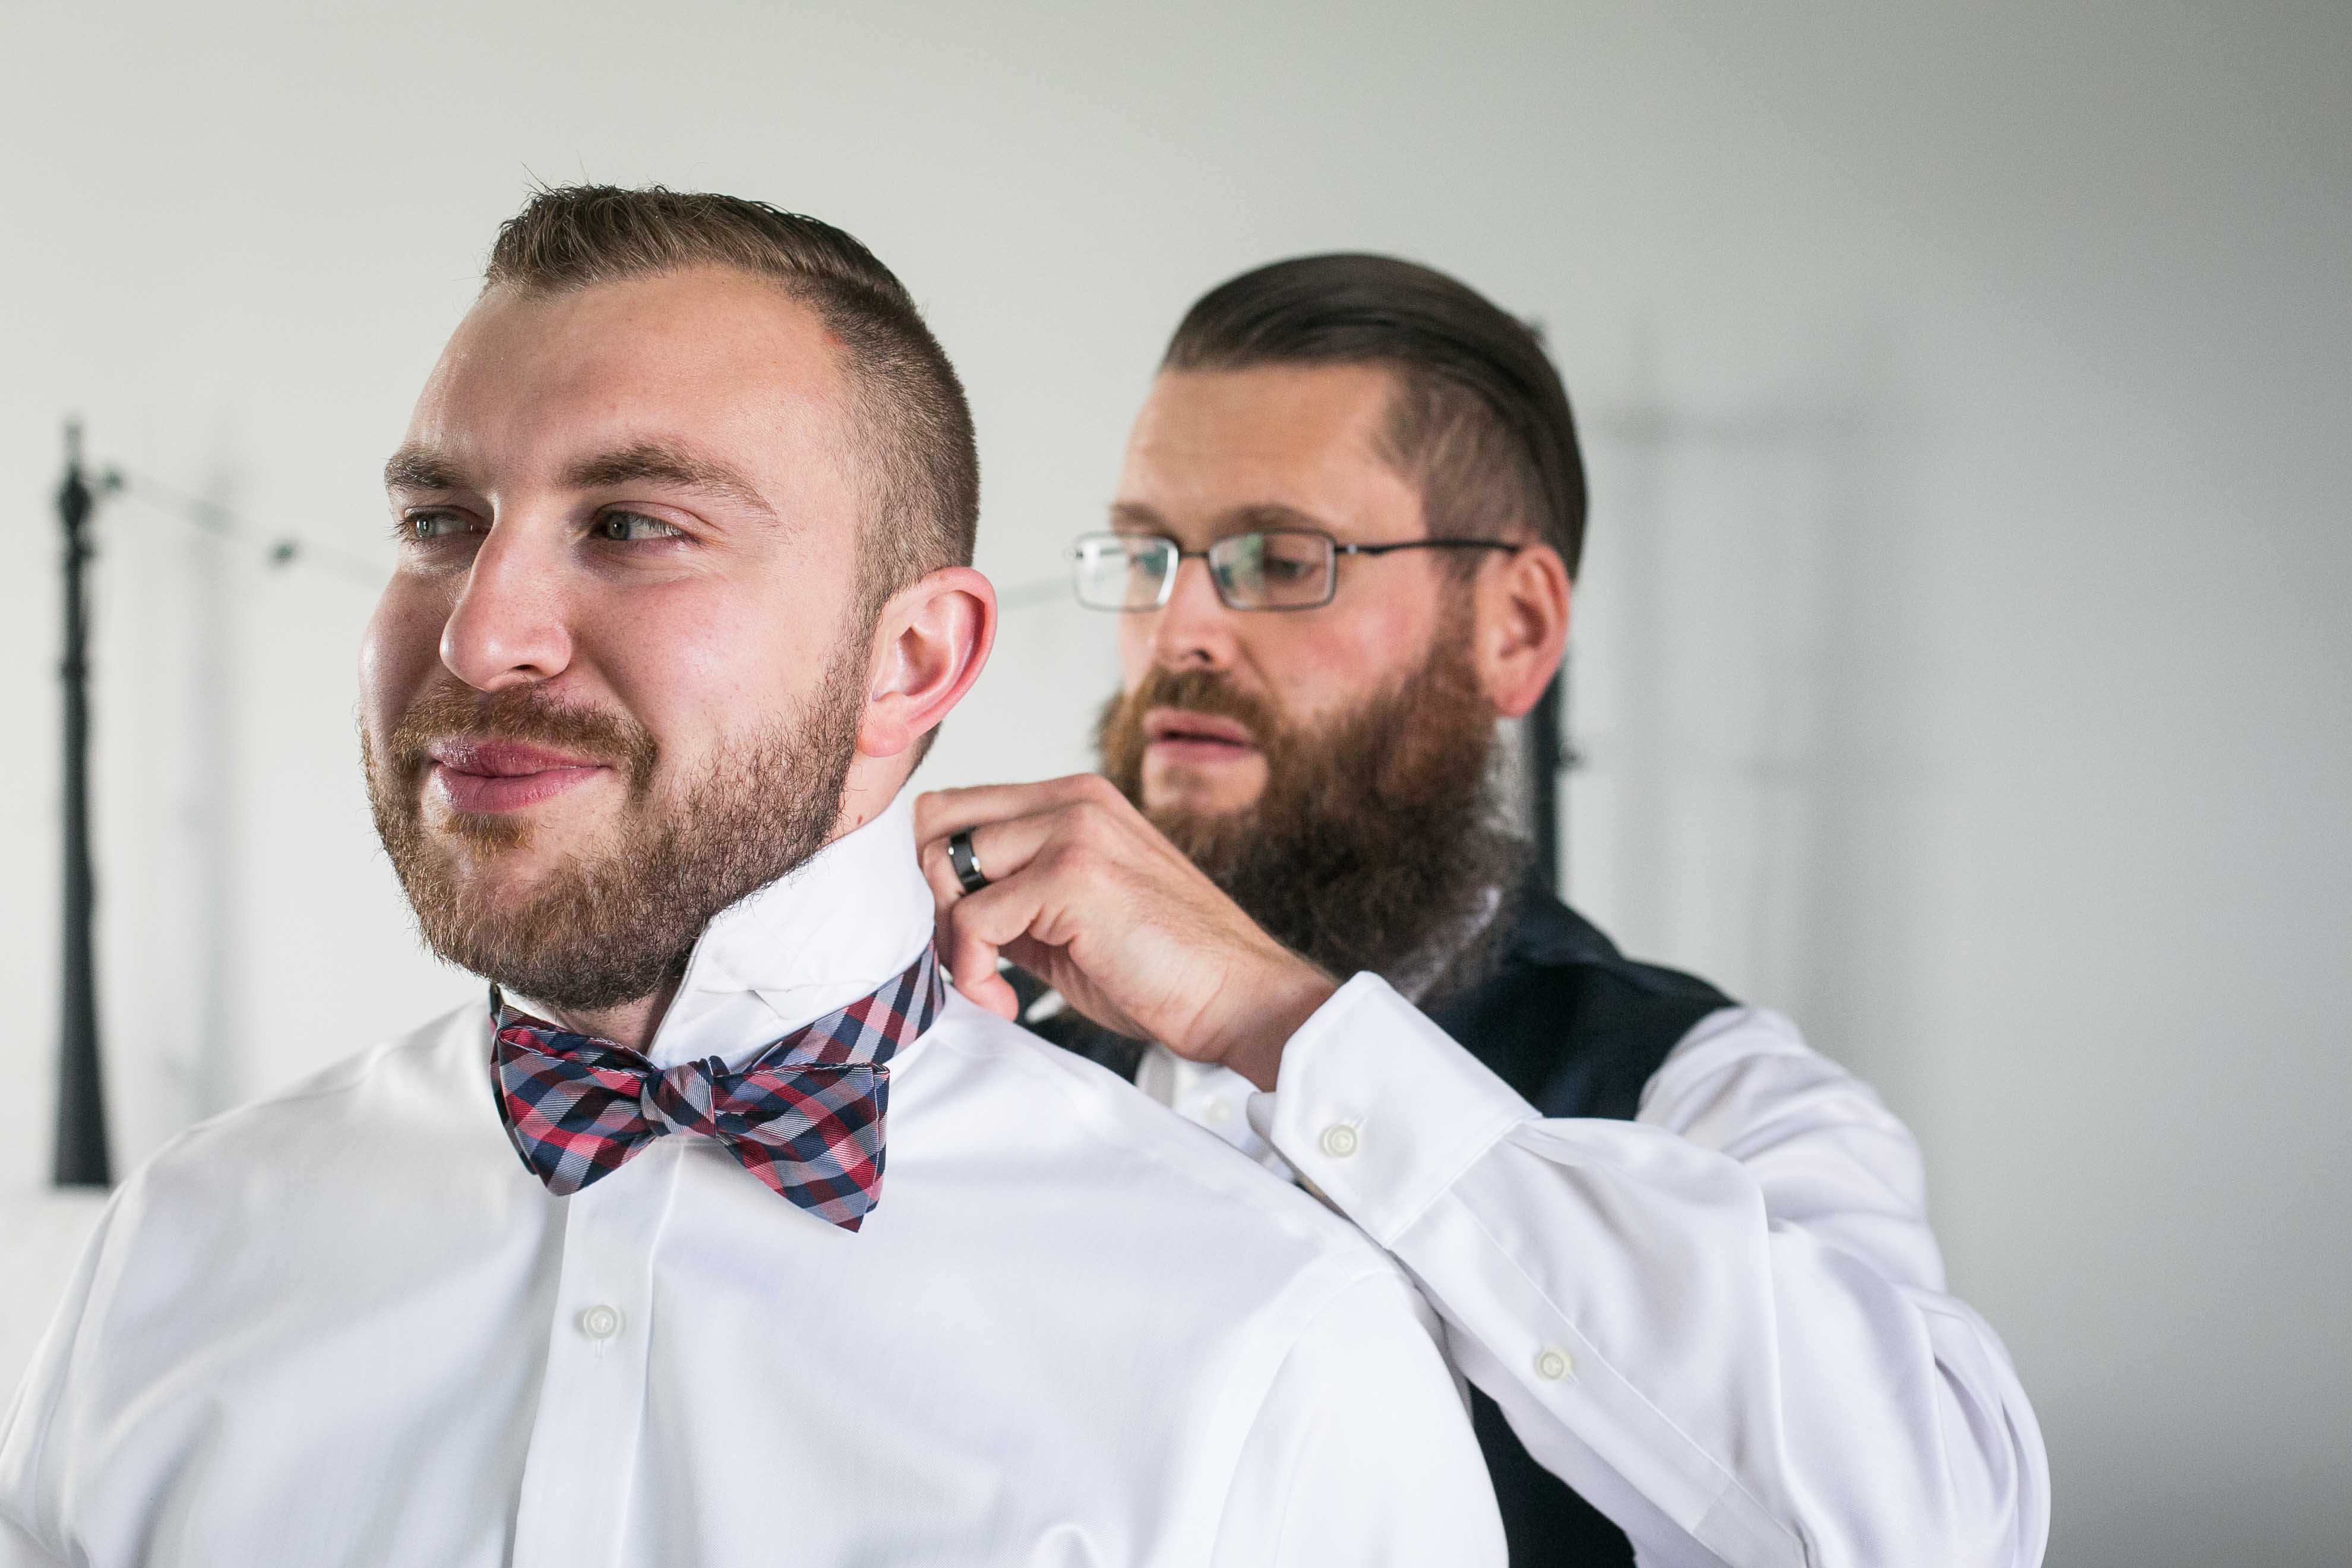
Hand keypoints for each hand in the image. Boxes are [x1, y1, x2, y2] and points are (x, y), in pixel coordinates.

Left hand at [914, 775, 1337, 1090]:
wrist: (1240, 996)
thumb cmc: (1162, 968)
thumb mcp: (1071, 917)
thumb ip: (1012, 895)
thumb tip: (938, 907)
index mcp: (1076, 799)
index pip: (957, 806)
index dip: (934, 875)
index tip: (959, 938)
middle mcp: (1073, 800)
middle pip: (936, 823)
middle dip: (932, 899)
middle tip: (964, 959)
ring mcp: (1073, 831)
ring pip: (946, 868)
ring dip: (950, 940)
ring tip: (988, 984)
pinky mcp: (1071, 875)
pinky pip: (973, 920)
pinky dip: (972, 972)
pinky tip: (1006, 1000)